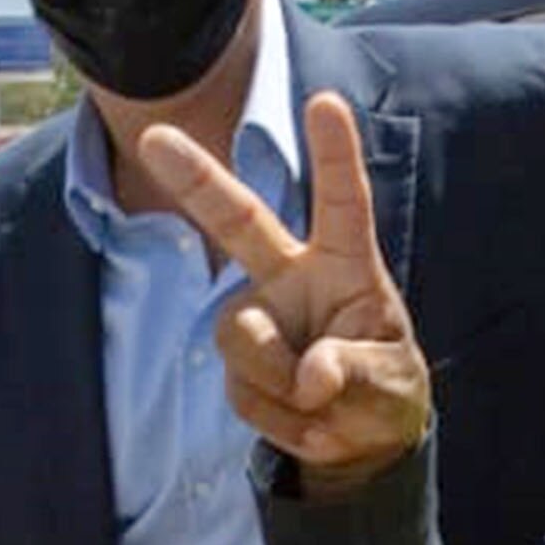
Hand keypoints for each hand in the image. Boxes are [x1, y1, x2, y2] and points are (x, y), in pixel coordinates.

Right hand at [139, 92, 427, 492]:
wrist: (359, 442)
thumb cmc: (385, 391)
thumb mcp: (390, 385)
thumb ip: (354, 373)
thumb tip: (311, 376)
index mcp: (346, 263)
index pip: (342, 203)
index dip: (334, 154)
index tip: (326, 102)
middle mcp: (292, 276)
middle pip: (239, 221)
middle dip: (196, 178)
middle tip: (155, 136)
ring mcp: (258, 314)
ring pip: (242, 338)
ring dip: (280, 383)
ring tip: (323, 407)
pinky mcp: (236, 360)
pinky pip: (242, 391)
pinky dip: (277, 418)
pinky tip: (306, 421)